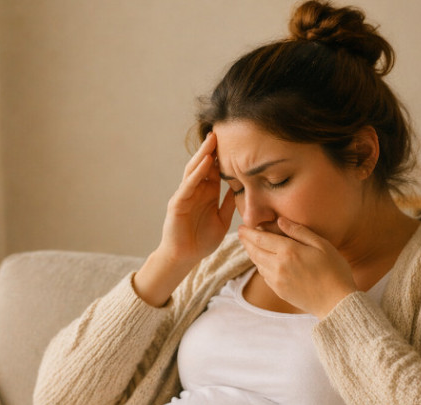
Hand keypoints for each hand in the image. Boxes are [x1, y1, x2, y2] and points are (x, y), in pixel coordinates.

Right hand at [158, 132, 236, 266]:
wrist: (185, 258)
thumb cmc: (202, 241)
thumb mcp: (222, 220)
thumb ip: (229, 204)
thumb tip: (243, 189)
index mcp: (207, 193)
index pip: (216, 169)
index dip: (224, 155)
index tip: (236, 140)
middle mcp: (195, 190)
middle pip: (204, 165)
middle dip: (212, 149)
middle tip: (223, 130)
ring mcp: (185, 195)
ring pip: (194, 170)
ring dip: (203, 154)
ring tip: (213, 139)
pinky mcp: (177, 203)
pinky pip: (188, 185)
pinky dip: (197, 173)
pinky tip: (206, 162)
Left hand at [238, 217, 356, 317]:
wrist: (336, 302)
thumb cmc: (334, 270)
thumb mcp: (322, 245)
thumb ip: (299, 231)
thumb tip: (280, 221)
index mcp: (288, 251)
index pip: (260, 238)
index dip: (249, 232)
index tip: (242, 227)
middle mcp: (278, 266)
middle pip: (254, 251)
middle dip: (246, 241)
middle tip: (241, 234)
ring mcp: (276, 280)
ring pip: (258, 263)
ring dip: (252, 253)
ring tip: (251, 245)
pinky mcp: (278, 291)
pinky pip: (264, 275)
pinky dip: (260, 265)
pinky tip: (263, 261)